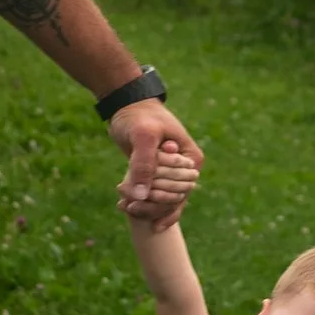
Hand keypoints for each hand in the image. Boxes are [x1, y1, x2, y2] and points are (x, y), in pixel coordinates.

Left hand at [109, 102, 202, 217]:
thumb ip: (144, 163)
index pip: (180, 192)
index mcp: (192, 159)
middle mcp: (186, 169)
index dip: (159, 201)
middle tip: (126, 206)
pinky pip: (154, 197)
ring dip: (144, 208)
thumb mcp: (143, 135)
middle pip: (173, 201)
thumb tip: (142, 195)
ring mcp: (173, 173)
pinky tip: (123, 205)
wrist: (127, 106)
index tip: (135, 202)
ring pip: (163, 202)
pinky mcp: (158, 175)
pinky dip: (141, 204)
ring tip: (123, 206)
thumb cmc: (139, 117)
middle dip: (150, 207)